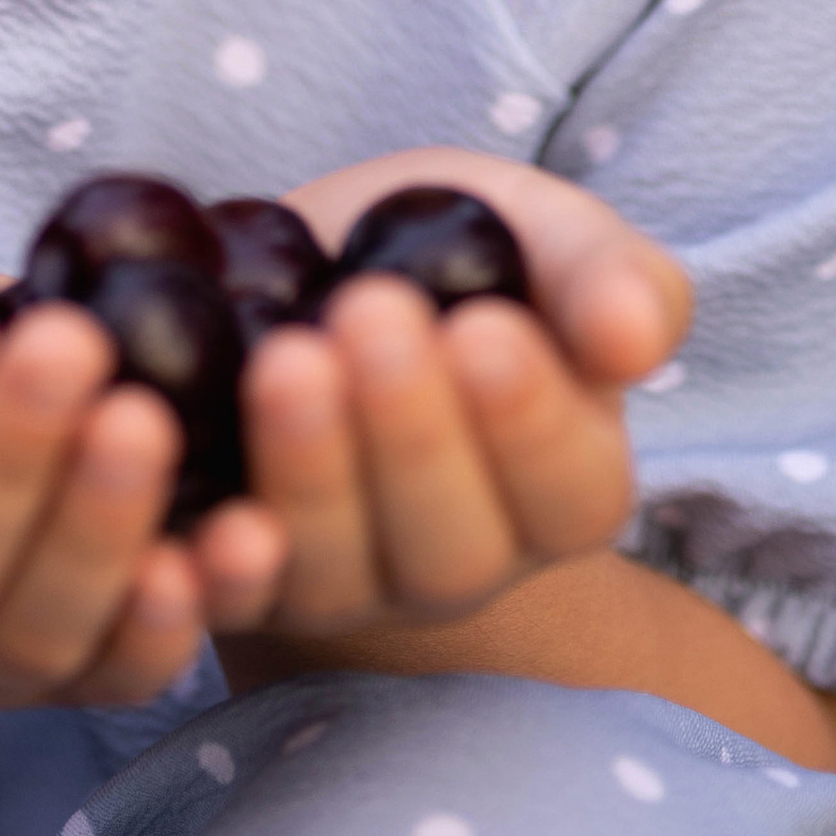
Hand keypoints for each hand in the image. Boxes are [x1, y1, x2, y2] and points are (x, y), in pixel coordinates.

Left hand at [188, 147, 689, 646]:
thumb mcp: (541, 235)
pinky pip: (223, 600)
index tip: (482, 329)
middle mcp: (458, 561)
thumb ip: (605, 276)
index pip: (566, 491)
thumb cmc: (452, 259)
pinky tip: (200, 510)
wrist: (306, 274)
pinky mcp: (239, 581)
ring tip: (286, 357)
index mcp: (559, 491)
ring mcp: (345, 583)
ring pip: (334, 568)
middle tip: (371, 318)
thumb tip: (635, 336)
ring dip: (309, 470)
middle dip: (411, 436)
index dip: (527, 424)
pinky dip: (211, 568)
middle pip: (450, 547)